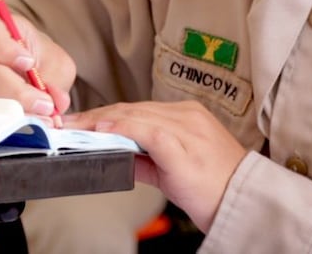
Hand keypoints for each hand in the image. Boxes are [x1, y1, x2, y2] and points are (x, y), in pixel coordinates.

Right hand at [0, 12, 75, 118]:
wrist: (20, 68)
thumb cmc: (34, 58)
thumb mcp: (52, 60)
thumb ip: (56, 78)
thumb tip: (57, 102)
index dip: (6, 50)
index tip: (28, 64)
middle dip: (17, 92)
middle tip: (45, 105)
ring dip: (12, 111)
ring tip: (39, 118)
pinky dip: (4, 122)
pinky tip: (24, 125)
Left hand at [63, 100, 248, 233]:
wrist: (244, 202)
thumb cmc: (214, 187)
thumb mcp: (175, 168)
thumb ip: (145, 157)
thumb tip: (115, 153)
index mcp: (186, 116)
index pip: (136, 110)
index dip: (105, 114)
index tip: (81, 121)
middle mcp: (186, 115)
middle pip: (131, 109)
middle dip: (95, 115)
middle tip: (67, 123)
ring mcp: (186, 127)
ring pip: (135, 115)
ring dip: (100, 120)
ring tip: (75, 127)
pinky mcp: (183, 144)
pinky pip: (147, 130)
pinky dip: (122, 129)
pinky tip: (103, 131)